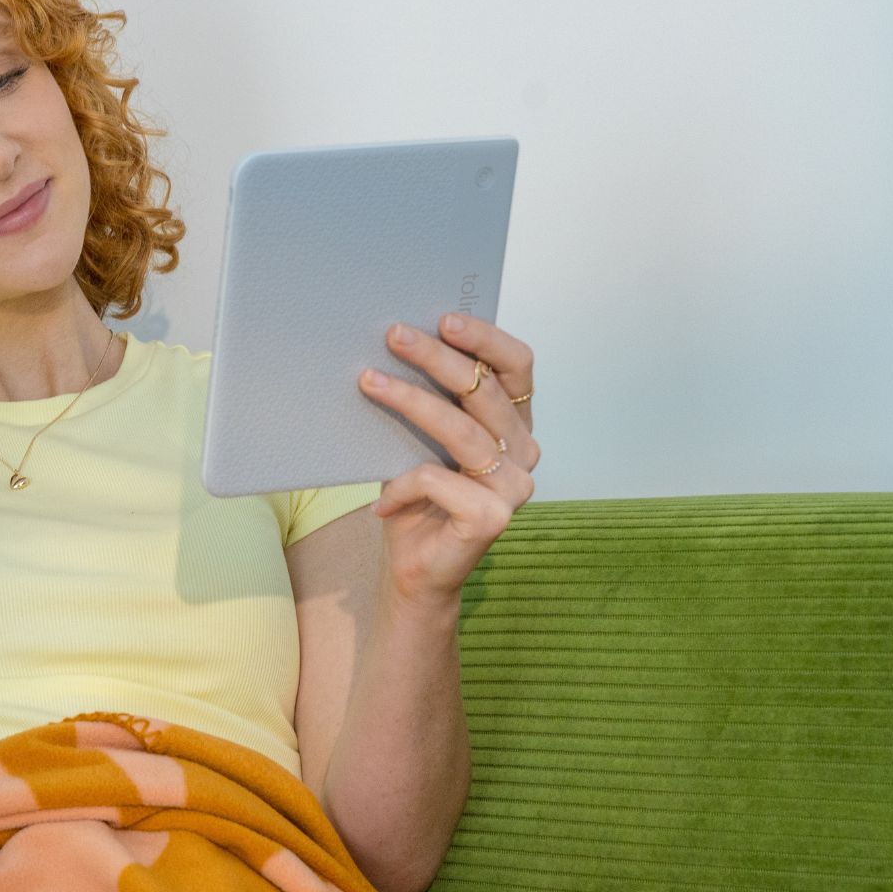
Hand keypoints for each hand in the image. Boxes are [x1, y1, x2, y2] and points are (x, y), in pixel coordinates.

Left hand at [357, 314, 539, 607]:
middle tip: (394, 335)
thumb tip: (392, 345)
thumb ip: (427, 401)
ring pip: (462, 431)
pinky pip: (438, 480)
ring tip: (368, 382)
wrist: (415, 572)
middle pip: (485, 391)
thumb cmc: (417, 499)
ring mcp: (515, 488)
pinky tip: (381, 502)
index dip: (486, 338)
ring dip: (411, 401)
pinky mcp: (494, 519)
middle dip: (436, 357)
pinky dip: (403, 485)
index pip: (517, 367)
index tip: (443, 319)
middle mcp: (524, 454)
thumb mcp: (419, 440)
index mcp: (514, 426)